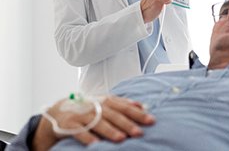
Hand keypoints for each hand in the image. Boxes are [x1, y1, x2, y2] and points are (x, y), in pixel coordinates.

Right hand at [33, 96, 154, 150]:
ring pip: (99, 123)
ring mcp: (83, 115)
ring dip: (110, 131)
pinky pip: (80, 132)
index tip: (151, 120)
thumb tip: (143, 106)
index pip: (126, 107)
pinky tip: (96, 145)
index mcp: (107, 101)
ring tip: (121, 139)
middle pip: (114, 115)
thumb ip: (123, 104)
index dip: (139, 114)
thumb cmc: (88, 108)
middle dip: (127, 124)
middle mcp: (96, 106)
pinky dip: (87, 138)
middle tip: (139, 132)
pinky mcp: (70, 124)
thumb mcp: (106, 103)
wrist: (59, 111)